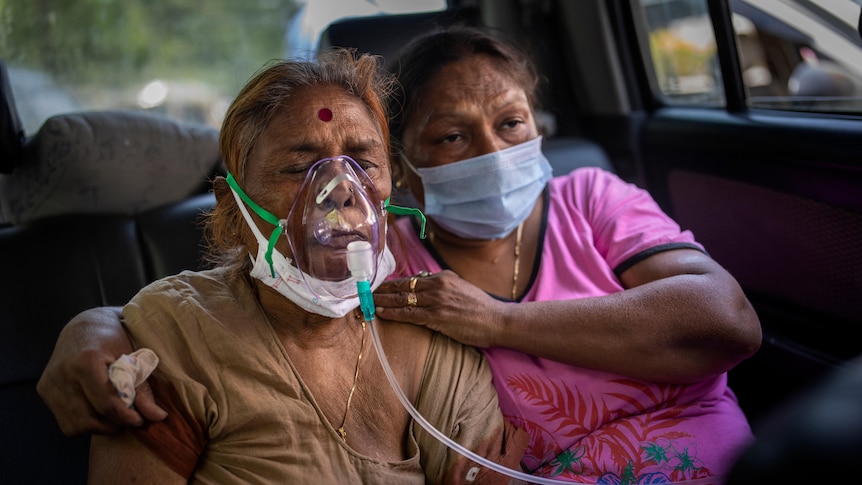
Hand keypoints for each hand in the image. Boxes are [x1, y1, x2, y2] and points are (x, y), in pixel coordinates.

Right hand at [36, 307, 166, 435]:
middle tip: (130, 418)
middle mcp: (62, 373)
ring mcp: (50, 383)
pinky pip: (65, 421)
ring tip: (115, 414)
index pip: (106, 405)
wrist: (84, 326)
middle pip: (90, 419)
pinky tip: (98, 411)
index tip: (141, 420)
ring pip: (76, 425)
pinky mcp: (44, 390)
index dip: (127, 418)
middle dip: (114, 424)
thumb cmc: (114, 339)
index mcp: (86, 362)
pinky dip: (84, 423)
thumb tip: (158, 417)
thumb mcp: (132, 359)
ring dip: (99, 426)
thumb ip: (143, 390)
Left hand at [374, 270, 506, 347]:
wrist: (497, 320)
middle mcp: (437, 285)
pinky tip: (381, 313)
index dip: (391, 284)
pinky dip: (393, 313)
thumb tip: (422, 284)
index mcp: (443, 277)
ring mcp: (436, 301)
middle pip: (402, 286)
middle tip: (364, 293)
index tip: (378, 287)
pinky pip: (409, 314)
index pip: (410, 279)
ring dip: (382, 301)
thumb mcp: (460, 288)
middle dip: (381, 291)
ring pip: (402, 299)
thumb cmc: (480, 308)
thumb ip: (441, 286)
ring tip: (367, 303)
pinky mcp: (437, 317)